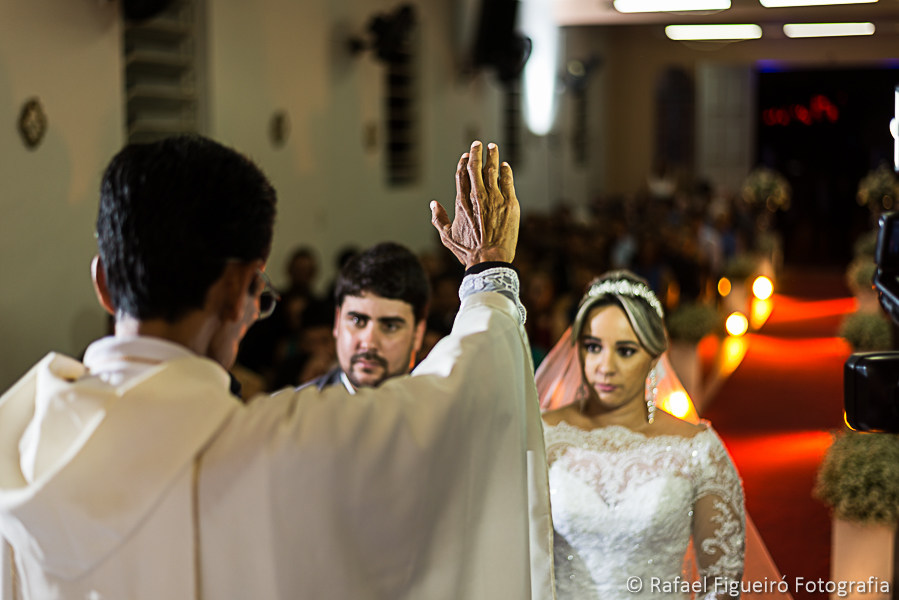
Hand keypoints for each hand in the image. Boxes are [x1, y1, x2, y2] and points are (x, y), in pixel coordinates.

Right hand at [430, 141, 519, 269]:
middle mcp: (478, 197)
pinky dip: (506, 172)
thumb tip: (433, 204)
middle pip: (476, 168)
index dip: (463, 163)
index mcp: (462, 203)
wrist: (489, 259)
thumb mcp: (447, 237)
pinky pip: (508, 182)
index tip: (465, 156)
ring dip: (492, 157)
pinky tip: (506, 166)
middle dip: (476, 153)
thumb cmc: (468, 251)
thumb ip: (438, 219)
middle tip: (478, 144)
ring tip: (493, 147)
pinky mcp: (510, 204)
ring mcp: (495, 199)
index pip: (462, 175)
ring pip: (493, 171)